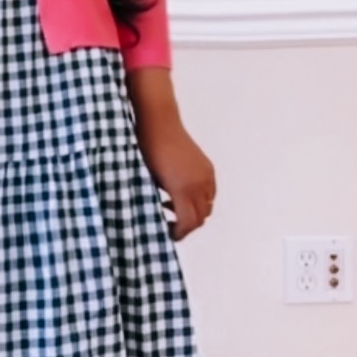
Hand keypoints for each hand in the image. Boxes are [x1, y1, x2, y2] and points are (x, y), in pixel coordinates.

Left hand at [136, 118, 215, 240]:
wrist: (158, 121)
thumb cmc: (146, 148)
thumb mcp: (148, 180)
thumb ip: (157, 201)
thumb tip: (156, 218)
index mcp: (183, 188)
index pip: (189, 223)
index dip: (179, 234)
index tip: (167, 234)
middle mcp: (200, 183)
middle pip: (201, 218)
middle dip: (186, 225)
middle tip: (168, 225)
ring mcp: (206, 174)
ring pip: (207, 206)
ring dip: (193, 212)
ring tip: (170, 206)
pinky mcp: (207, 167)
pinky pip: (209, 192)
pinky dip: (199, 199)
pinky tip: (179, 193)